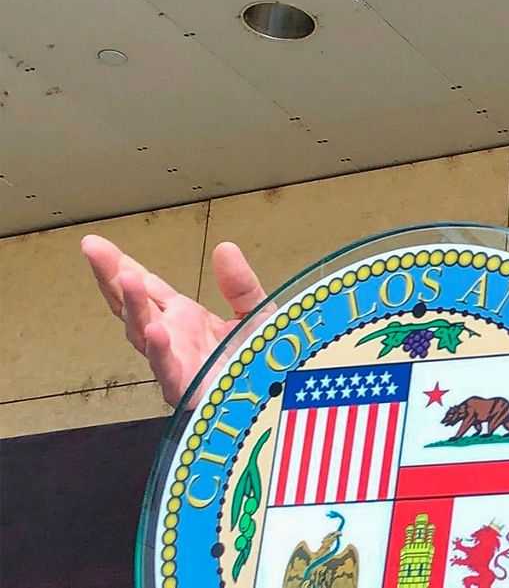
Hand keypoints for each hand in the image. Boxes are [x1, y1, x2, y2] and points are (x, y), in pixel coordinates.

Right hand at [81, 235, 268, 407]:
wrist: (283, 398)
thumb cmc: (265, 361)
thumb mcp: (256, 312)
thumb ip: (240, 284)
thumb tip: (225, 247)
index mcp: (184, 318)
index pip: (146, 288)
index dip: (122, 266)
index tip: (96, 244)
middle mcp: (173, 338)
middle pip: (133, 305)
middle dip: (111, 277)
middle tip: (92, 248)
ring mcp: (175, 363)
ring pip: (143, 333)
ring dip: (134, 306)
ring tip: (126, 278)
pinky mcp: (187, 390)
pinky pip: (168, 369)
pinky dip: (160, 350)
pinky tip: (156, 330)